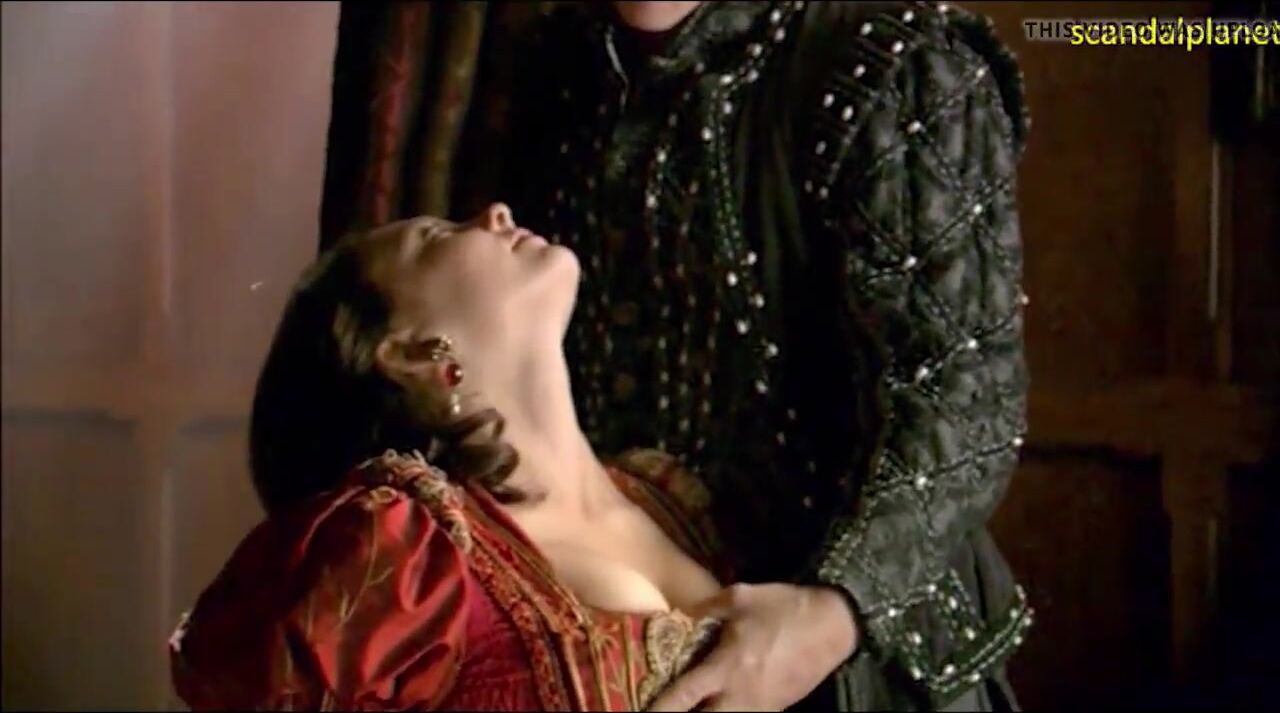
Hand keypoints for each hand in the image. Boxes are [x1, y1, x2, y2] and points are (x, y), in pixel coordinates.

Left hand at [647, 583, 858, 711]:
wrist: (833, 624)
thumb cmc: (784, 607)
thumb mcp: (740, 597)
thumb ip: (705, 608)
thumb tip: (679, 615)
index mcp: (727, 667)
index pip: (684, 697)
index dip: (661, 708)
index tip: (642, 711)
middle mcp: (741, 695)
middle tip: (666, 712)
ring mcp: (762, 706)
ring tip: (695, 708)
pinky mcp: (778, 708)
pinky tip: (723, 705)